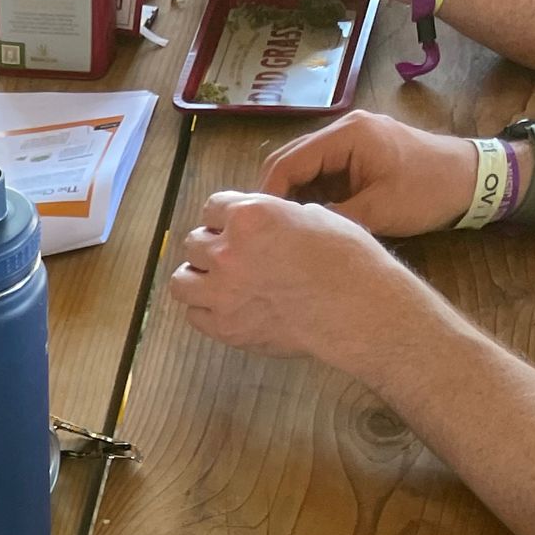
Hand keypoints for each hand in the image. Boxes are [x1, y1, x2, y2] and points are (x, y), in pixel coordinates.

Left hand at [169, 190, 422, 372]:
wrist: (353, 309)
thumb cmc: (345, 258)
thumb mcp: (313, 215)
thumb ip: (276, 217)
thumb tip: (266, 224)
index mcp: (250, 215)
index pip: (212, 207)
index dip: (223, 218)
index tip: (231, 228)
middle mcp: (228, 250)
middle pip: (194, 243)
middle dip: (210, 248)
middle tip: (229, 259)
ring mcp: (222, 292)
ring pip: (181, 281)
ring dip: (196, 279)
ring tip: (215, 284)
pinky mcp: (224, 327)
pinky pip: (194, 315)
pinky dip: (205, 310)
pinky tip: (224, 308)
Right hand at [262, 109, 481, 238]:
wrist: (471, 178)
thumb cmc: (428, 191)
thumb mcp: (377, 212)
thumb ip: (331, 218)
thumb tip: (291, 233)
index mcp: (347, 135)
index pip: (288, 162)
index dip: (267, 196)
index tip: (259, 230)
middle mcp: (344, 129)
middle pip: (289, 160)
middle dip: (273, 196)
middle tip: (265, 233)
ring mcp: (350, 139)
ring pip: (302, 167)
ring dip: (291, 197)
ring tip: (283, 229)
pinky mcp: (357, 153)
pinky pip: (320, 172)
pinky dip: (309, 195)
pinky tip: (307, 219)